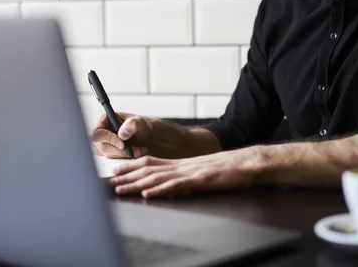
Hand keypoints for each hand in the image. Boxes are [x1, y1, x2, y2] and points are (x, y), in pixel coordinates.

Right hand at [90, 112, 151, 158]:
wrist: (147, 136)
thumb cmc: (142, 126)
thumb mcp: (140, 122)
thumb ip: (133, 124)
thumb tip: (122, 134)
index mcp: (103, 120)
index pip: (96, 132)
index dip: (108, 139)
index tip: (122, 144)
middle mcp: (101, 132)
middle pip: (102, 146)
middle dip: (120, 151)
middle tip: (136, 151)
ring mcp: (104, 144)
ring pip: (109, 155)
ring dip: (125, 155)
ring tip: (140, 151)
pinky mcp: (109, 153)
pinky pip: (114, 160)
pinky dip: (126, 158)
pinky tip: (137, 154)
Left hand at [108, 147, 261, 197]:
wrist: (247, 163)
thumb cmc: (227, 169)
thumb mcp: (201, 171)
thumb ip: (185, 176)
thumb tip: (169, 183)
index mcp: (181, 163)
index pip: (151, 162)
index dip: (131, 166)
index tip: (116, 170)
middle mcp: (182, 165)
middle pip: (149, 169)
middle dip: (127, 176)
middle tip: (110, 181)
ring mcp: (190, 171)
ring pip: (158, 177)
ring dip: (137, 184)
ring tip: (121, 188)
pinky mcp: (200, 179)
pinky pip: (177, 185)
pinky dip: (160, 189)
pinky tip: (149, 193)